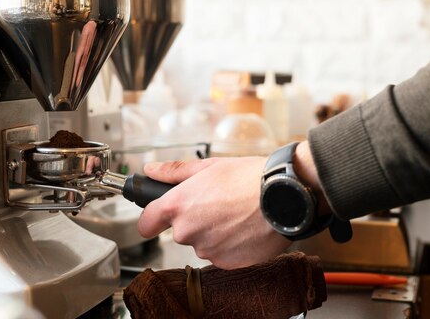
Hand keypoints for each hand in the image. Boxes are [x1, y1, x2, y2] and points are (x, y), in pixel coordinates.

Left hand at [137, 156, 291, 268]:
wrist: (283, 196)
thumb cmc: (249, 178)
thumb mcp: (210, 166)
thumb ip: (175, 171)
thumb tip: (152, 170)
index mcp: (178, 206)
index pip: (146, 223)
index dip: (153, 218)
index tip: (159, 217)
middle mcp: (187, 231)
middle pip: (180, 231)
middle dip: (195, 220)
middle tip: (218, 203)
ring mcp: (207, 250)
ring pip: (203, 243)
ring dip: (214, 232)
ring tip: (236, 214)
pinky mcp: (226, 263)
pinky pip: (221, 254)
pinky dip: (230, 244)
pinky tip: (244, 227)